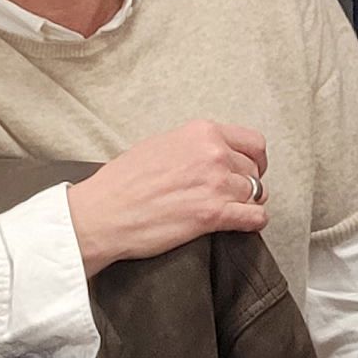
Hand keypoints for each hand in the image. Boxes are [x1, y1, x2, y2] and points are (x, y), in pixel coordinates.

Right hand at [65, 120, 268, 274]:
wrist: (100, 214)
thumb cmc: (121, 184)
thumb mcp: (161, 145)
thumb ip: (194, 146)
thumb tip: (212, 153)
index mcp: (202, 133)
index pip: (253, 142)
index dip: (255, 160)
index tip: (251, 169)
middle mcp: (214, 154)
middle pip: (254, 170)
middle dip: (246, 183)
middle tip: (234, 194)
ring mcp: (216, 184)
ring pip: (256, 193)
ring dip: (247, 203)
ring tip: (233, 210)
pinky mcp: (213, 214)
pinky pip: (255, 217)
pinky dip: (254, 222)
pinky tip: (245, 224)